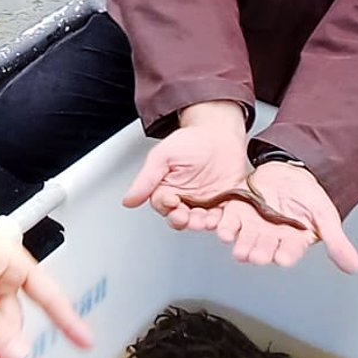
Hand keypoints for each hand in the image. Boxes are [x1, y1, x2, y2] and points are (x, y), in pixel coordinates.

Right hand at [122, 102, 250, 230]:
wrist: (220, 133)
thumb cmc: (191, 141)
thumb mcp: (163, 155)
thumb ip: (146, 178)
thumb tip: (128, 199)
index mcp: (168, 191)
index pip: (163, 206)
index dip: (167, 206)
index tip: (172, 199)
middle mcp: (187, 201)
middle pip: (183, 219)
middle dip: (186, 220)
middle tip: (190, 217)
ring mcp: (208, 203)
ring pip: (204, 221)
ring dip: (206, 224)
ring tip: (208, 221)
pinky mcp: (228, 203)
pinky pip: (228, 216)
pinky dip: (228, 222)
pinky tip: (226, 222)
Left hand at [213, 162, 357, 273]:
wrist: (288, 170)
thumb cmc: (308, 195)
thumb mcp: (325, 215)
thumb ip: (336, 241)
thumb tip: (354, 267)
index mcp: (292, 242)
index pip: (290, 252)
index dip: (286, 255)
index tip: (283, 257)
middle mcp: (271, 238)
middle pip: (264, 249)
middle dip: (259, 252)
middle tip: (256, 255)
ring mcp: (253, 226)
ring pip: (244, 238)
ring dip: (240, 243)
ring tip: (237, 246)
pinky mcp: (237, 213)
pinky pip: (227, 221)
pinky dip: (222, 224)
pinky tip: (220, 227)